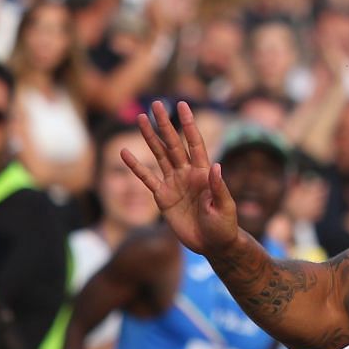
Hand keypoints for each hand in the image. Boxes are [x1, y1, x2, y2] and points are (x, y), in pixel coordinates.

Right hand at [122, 101, 240, 256]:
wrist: (212, 245)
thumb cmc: (224, 226)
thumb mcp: (224, 207)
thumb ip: (218, 187)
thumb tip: (216, 166)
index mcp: (204, 171)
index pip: (194, 143)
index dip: (189, 125)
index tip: (183, 105)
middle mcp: (187, 173)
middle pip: (173, 144)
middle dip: (165, 124)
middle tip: (156, 104)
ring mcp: (174, 183)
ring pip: (159, 155)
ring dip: (149, 138)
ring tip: (140, 119)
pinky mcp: (163, 197)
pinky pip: (147, 179)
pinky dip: (135, 167)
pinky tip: (124, 153)